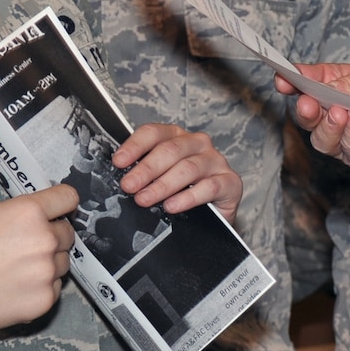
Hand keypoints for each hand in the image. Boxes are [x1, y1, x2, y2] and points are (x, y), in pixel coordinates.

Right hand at [0, 183, 77, 350]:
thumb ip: (24, 214)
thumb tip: (46, 216)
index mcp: (29, 212)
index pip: (68, 198)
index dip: (62, 205)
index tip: (60, 211)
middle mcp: (43, 239)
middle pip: (67, 233)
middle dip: (51, 237)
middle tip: (24, 247)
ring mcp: (46, 271)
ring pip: (62, 262)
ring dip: (47, 264)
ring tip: (14, 270)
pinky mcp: (44, 299)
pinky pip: (54, 288)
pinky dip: (40, 288)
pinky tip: (14, 288)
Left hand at [114, 123, 241, 222]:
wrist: (214, 217)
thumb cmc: (183, 193)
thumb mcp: (161, 179)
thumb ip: (144, 173)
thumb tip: (119, 177)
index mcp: (177, 137)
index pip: (154, 133)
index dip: (135, 146)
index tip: (118, 162)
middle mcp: (198, 144)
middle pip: (170, 150)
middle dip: (146, 169)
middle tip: (129, 185)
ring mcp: (216, 161)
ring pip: (188, 168)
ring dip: (163, 185)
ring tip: (145, 199)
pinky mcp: (230, 181)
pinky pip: (209, 187)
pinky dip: (188, 197)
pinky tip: (172, 206)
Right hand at [279, 57, 349, 176]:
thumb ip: (348, 80)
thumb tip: (316, 86)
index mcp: (341, 85)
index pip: (309, 84)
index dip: (292, 81)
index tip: (281, 77)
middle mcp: (342, 112)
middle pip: (309, 115)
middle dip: (304, 108)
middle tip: (306, 100)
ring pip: (322, 139)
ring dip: (325, 125)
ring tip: (338, 110)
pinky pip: (349, 151)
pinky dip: (349, 134)